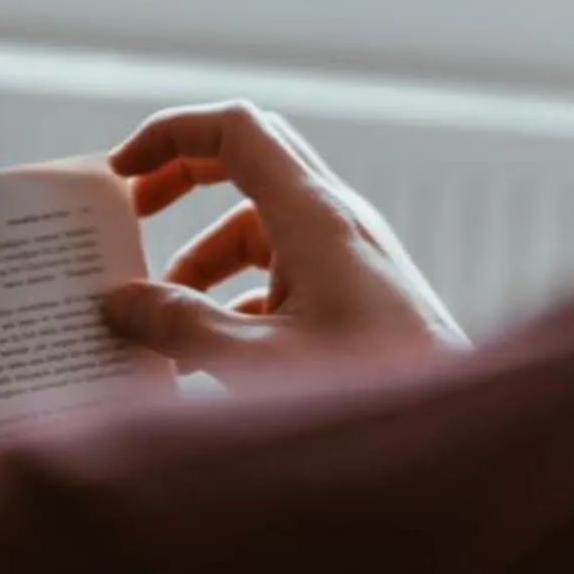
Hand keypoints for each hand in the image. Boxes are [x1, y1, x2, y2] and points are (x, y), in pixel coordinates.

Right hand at [104, 102, 465, 386]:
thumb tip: (118, 304)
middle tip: (133, 215)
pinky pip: (280, 272)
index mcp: (316, 214)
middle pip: (247, 161)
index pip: (236, 129)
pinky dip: (234, 298)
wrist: (456, 444)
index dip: (171, 134)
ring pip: (258, 227)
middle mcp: (336, 222)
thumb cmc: (368, 396)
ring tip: (161, 321)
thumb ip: (177, 327)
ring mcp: (348, 257)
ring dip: (202, 261)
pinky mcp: (354, 296)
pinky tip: (206, 358)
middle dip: (182, 182)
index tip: (121, 172)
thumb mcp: (253, 361)